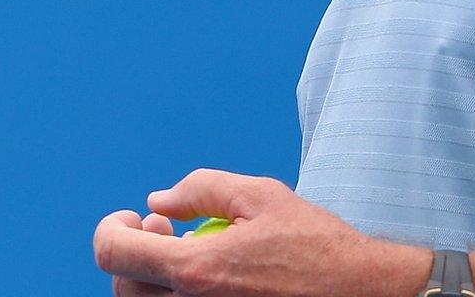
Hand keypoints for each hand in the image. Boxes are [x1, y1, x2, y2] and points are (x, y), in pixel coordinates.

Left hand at [92, 169, 427, 296]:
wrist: (364, 294)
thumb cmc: (316, 245)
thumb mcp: (259, 196)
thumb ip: (199, 189)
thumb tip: (157, 200)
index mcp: (198, 273)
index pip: (113, 255)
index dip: (110, 230)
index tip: (133, 218)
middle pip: (124, 286)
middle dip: (133, 250)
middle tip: (163, 230)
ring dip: (153, 274)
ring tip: (187, 250)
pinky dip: (180, 291)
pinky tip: (209, 273)